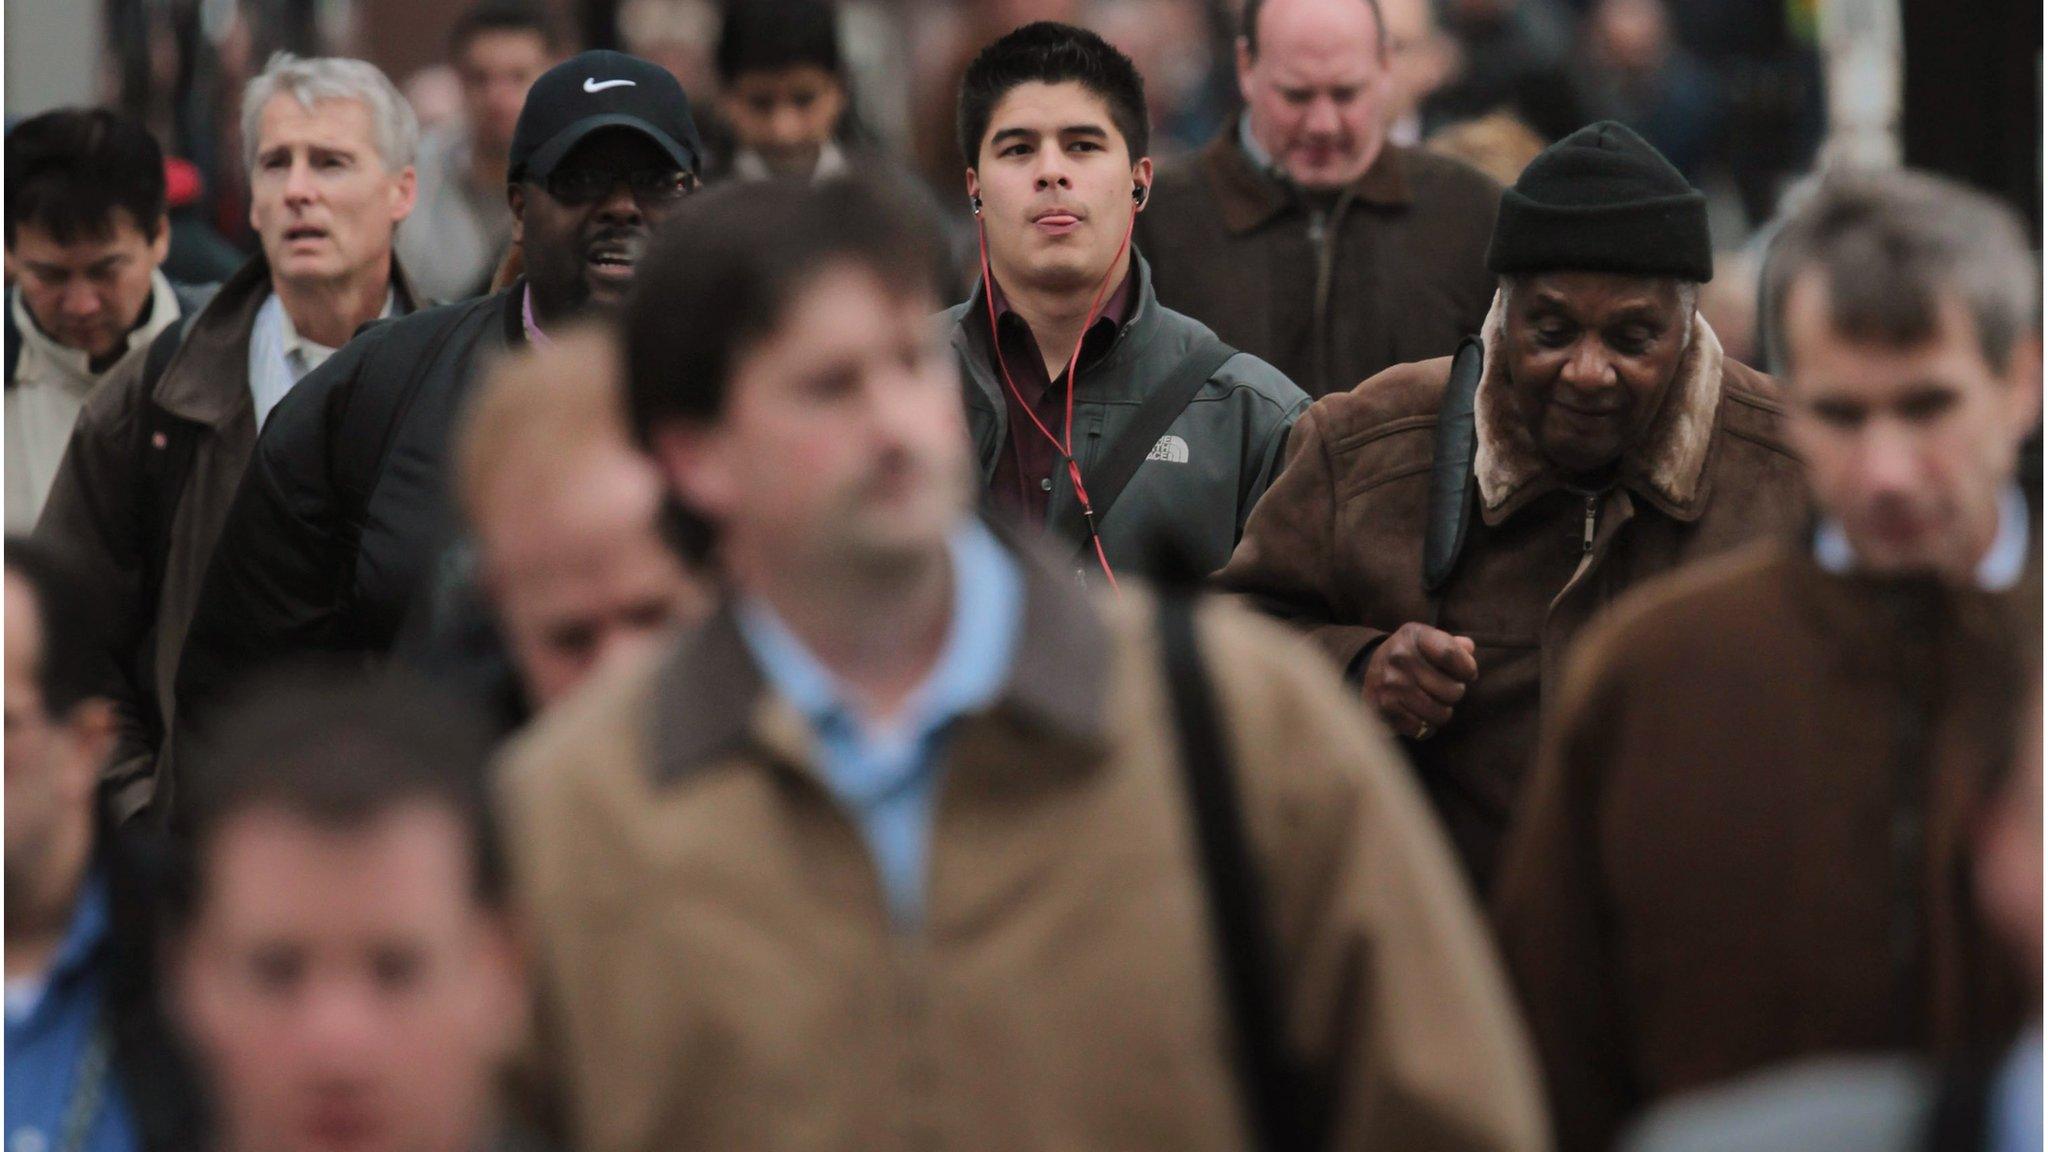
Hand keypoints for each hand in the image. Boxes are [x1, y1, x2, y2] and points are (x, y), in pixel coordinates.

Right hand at [1363, 624, 1478, 740]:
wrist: (1368, 671)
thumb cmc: (1410, 657)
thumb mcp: (1428, 641)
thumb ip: (1454, 645)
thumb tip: (1469, 649)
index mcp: (1414, 635)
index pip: (1451, 654)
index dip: (1467, 669)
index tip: (1467, 674)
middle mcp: (1399, 658)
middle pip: (1452, 690)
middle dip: (1454, 693)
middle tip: (1443, 690)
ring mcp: (1390, 685)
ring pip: (1441, 714)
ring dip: (1441, 712)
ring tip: (1431, 703)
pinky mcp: (1383, 710)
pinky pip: (1423, 729)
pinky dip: (1425, 727)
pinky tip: (1418, 715)